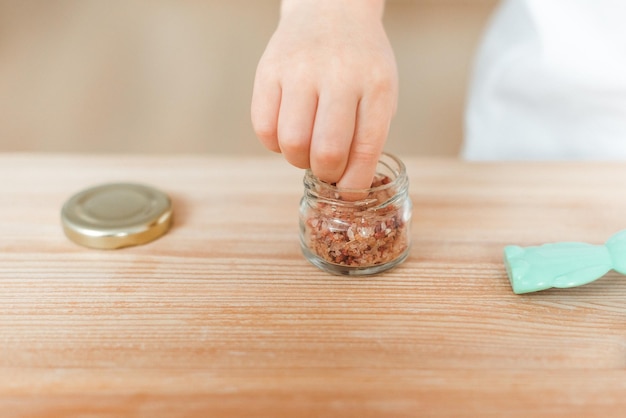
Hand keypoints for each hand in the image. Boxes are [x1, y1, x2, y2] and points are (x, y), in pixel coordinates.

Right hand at [251, 0, 397, 189]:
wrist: (330, 9)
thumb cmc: (360, 61)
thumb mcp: (381, 91)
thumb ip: (368, 135)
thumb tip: (347, 186)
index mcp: (376, 85)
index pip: (366, 150)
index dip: (355, 184)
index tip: (349, 194)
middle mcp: (339, 76)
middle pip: (326, 151)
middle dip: (327, 174)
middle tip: (327, 168)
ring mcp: (299, 71)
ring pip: (292, 144)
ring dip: (299, 160)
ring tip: (308, 148)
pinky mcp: (268, 71)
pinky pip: (263, 129)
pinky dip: (276, 143)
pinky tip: (288, 131)